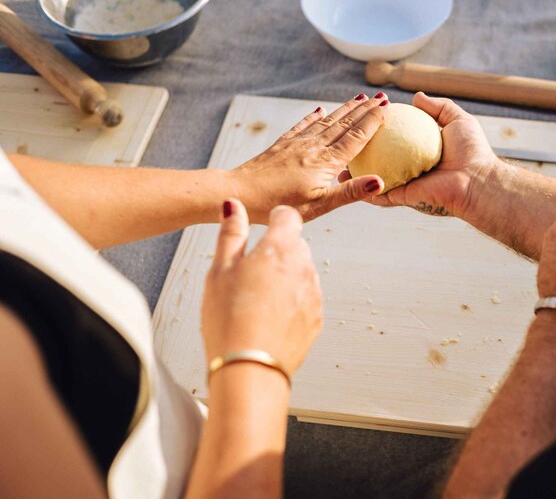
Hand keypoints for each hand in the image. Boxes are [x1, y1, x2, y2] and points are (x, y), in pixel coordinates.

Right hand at [201, 199, 321, 375]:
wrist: (249, 367)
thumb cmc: (229, 319)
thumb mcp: (220, 269)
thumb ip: (231, 233)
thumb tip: (233, 206)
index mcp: (280, 248)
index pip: (288, 216)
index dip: (276, 217)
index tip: (267, 225)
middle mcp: (304, 267)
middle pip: (296, 245)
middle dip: (277, 251)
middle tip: (249, 273)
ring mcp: (314, 294)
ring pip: (302, 273)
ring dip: (285, 278)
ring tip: (256, 301)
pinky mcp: (316, 318)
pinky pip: (306, 300)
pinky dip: (292, 303)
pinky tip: (268, 317)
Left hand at [229, 94, 388, 222]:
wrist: (240, 192)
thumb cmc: (279, 204)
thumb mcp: (319, 205)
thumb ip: (350, 192)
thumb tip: (379, 181)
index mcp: (327, 162)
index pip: (357, 136)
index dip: (374, 121)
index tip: (388, 107)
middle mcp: (314, 147)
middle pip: (344, 124)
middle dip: (364, 110)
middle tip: (381, 97)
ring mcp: (297, 143)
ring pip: (327, 121)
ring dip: (345, 109)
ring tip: (359, 98)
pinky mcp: (282, 145)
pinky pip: (303, 125)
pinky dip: (314, 116)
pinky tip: (320, 110)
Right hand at [342, 92, 499, 218]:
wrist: (478, 181)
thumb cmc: (472, 151)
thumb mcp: (457, 120)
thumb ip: (438, 107)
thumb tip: (417, 96)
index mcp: (421, 150)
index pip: (394, 139)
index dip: (378, 130)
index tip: (362, 120)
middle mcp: (411, 167)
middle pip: (380, 158)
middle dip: (360, 154)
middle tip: (342, 142)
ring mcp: (406, 183)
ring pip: (374, 177)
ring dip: (355, 174)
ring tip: (337, 165)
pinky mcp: (404, 197)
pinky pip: (380, 193)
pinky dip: (363, 189)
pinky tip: (347, 182)